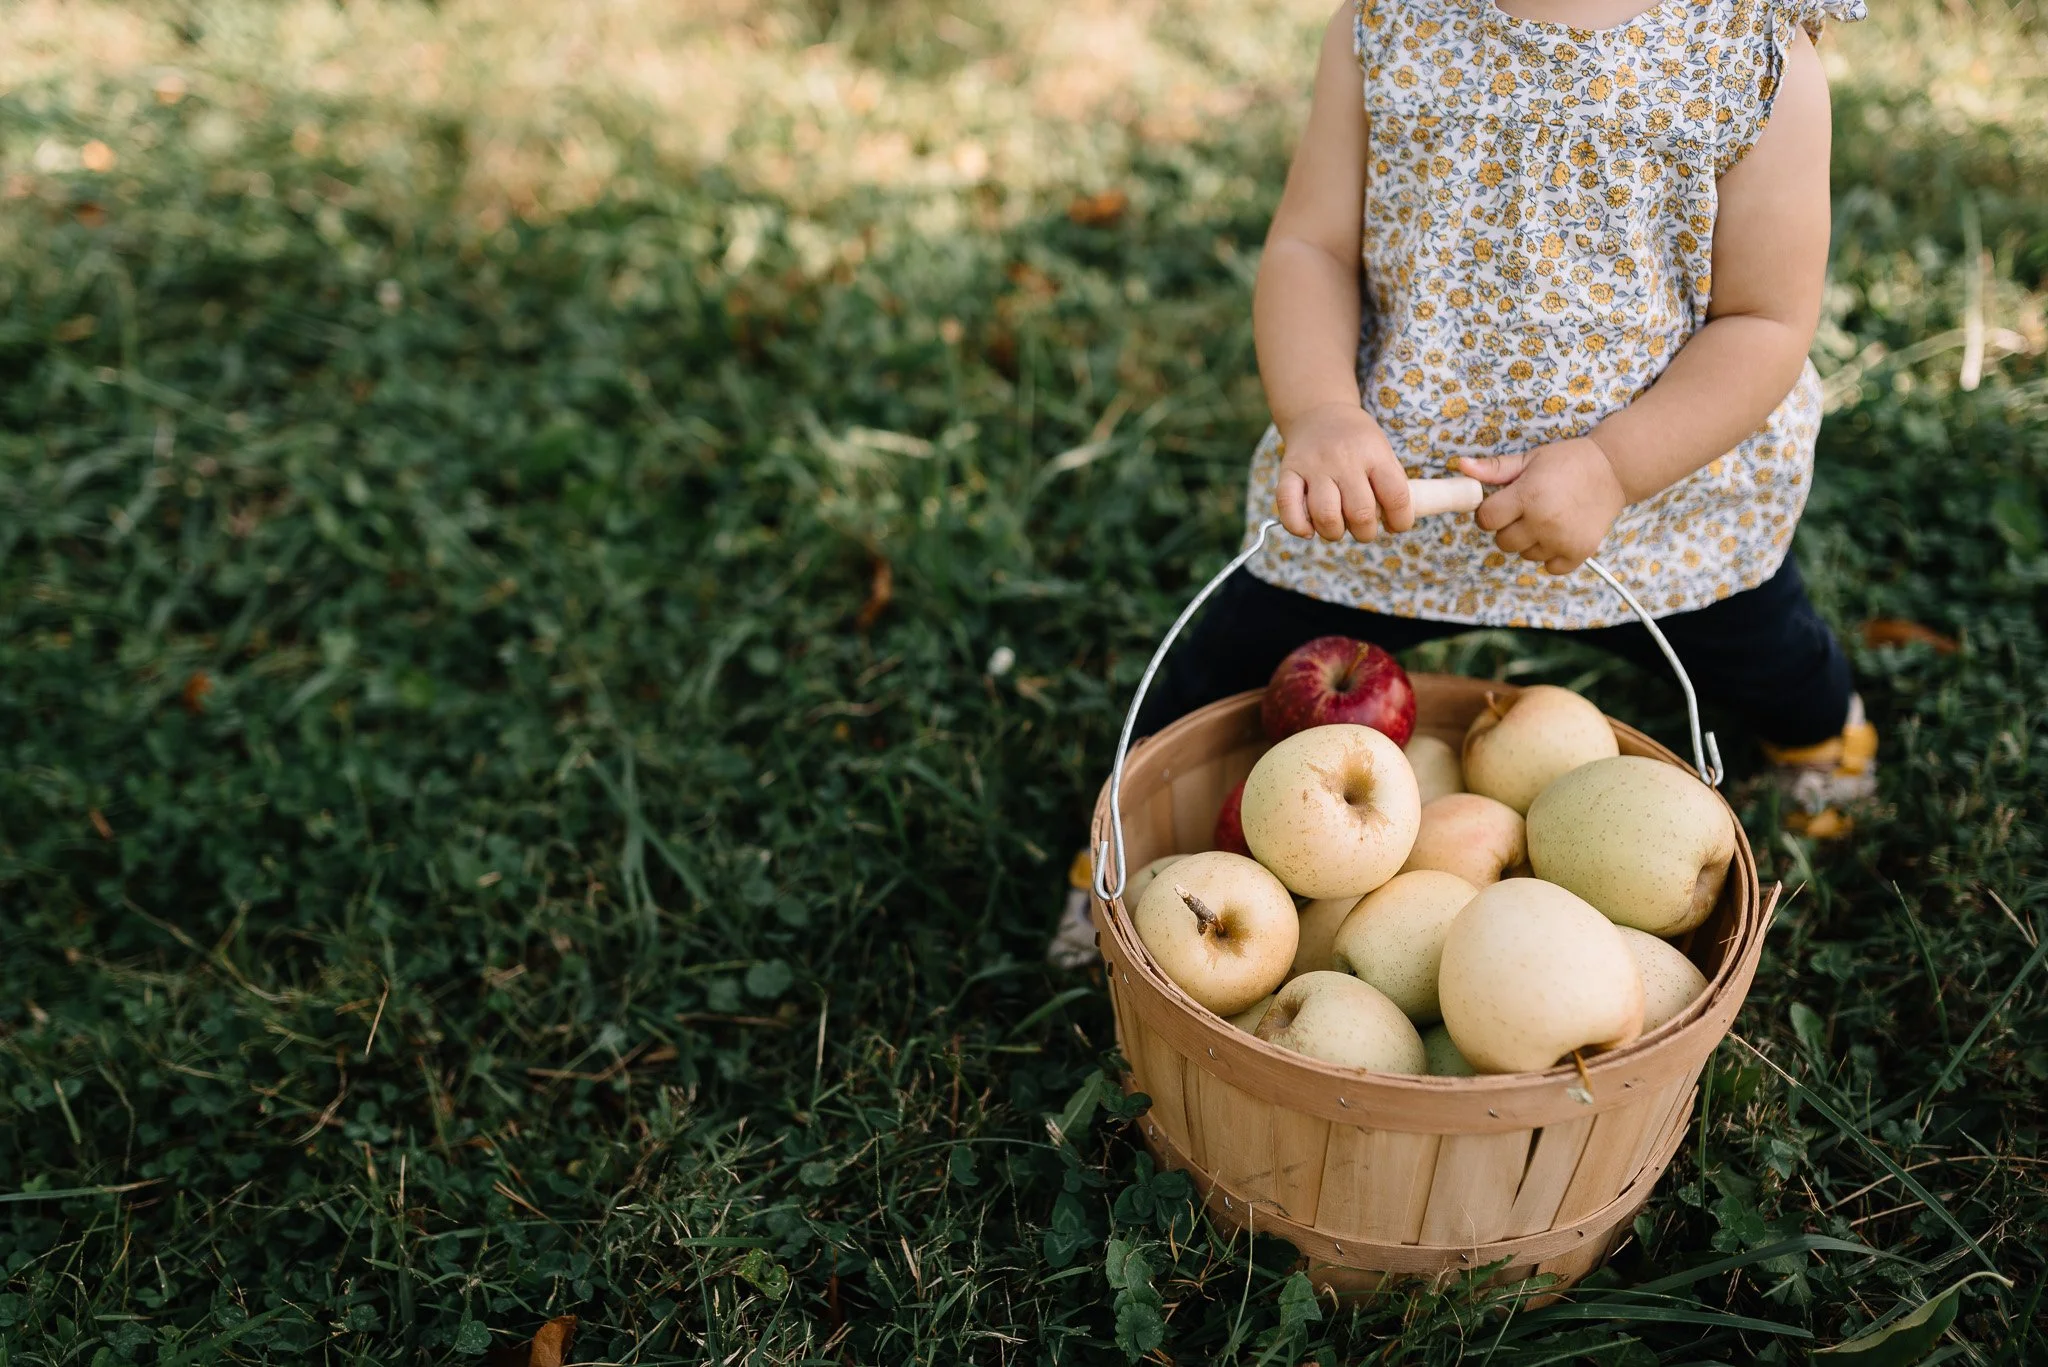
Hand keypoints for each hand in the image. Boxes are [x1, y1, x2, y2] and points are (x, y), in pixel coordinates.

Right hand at [1274, 404, 1415, 541]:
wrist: (1319, 413)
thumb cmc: (1357, 444)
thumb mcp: (1383, 452)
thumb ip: (1391, 486)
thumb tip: (1394, 524)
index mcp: (1374, 454)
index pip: (1396, 496)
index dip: (1401, 521)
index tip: (1395, 526)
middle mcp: (1344, 459)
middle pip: (1360, 513)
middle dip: (1366, 533)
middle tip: (1363, 528)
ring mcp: (1314, 466)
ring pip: (1326, 515)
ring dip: (1334, 533)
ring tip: (1337, 527)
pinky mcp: (1288, 472)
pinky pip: (1288, 506)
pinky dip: (1298, 526)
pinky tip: (1308, 529)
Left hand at [1458, 438, 1627, 574]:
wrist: (1615, 469)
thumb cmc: (1568, 461)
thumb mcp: (1530, 459)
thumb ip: (1495, 468)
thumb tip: (1461, 466)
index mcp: (1528, 496)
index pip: (1486, 520)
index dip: (1489, 512)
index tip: (1502, 504)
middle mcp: (1543, 521)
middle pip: (1503, 542)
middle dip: (1508, 527)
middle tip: (1527, 510)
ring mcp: (1562, 540)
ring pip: (1525, 555)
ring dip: (1530, 541)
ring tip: (1548, 518)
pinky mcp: (1579, 552)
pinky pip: (1549, 567)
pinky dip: (1551, 555)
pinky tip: (1559, 533)